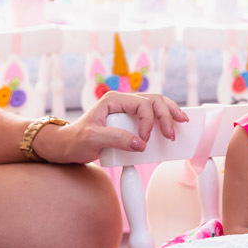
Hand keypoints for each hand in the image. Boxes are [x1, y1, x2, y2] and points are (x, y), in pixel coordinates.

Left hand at [40, 92, 188, 163]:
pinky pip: (151, 116)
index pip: (141, 105)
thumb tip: (140, 143)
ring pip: (155, 105)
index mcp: (114, 99)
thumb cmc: (75, 140)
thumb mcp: (92, 139)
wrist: (66, 147)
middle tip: (173, 132)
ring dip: (170, 113)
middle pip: (153, 100)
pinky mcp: (129, 121)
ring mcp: (127, 110)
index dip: (148, 122)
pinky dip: (164, 119)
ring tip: (182, 122)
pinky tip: (171, 126)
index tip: (144, 141)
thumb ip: (116, 139)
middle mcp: (122, 101)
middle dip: (167, 114)